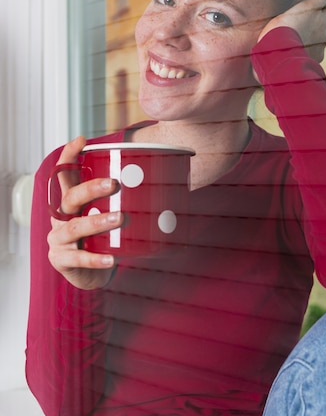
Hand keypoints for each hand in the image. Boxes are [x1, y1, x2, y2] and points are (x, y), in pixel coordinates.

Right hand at [47, 136, 121, 289]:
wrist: (93, 275)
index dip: (70, 155)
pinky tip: (113, 258)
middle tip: (114, 184)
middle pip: (70, 197)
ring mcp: (58, 239)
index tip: (82, 140)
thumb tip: (176, 179)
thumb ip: (131, 199)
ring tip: (119, 218)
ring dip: (97, 221)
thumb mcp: (113, 215)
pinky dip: (97, 259)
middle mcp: (60, 216)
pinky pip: (79, 258)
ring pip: (75, 226)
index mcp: (71, 201)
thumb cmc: (106, 239)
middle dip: (91, 188)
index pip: (64, 173)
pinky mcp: (61, 260)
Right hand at [257, 0, 325, 63]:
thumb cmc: (274, 34)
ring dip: (320, 30)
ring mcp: (323, 39)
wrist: (278, 58)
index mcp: (311, 9)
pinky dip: (313, 48)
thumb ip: (292, 15)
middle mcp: (321, 23)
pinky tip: (302, 50)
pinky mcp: (320, 54)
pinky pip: (319, 48)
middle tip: (319, 13)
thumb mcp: (279, 18)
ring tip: (305, 34)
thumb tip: (292, 15)